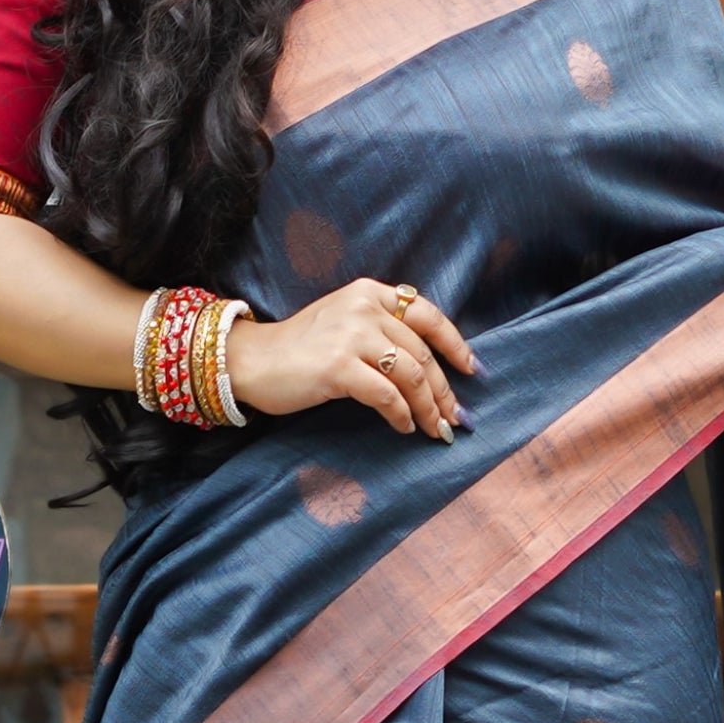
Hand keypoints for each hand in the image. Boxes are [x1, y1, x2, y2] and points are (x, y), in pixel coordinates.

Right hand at [228, 275, 480, 437]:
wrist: (251, 361)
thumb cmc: (299, 349)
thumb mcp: (343, 321)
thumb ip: (381, 328)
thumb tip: (427, 368)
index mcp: (369, 293)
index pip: (427, 314)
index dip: (455, 344)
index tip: (472, 369)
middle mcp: (364, 308)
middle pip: (422, 352)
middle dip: (444, 390)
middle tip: (455, 417)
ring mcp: (350, 336)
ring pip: (410, 375)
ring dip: (428, 408)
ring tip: (435, 429)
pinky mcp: (338, 367)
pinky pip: (386, 395)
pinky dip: (401, 415)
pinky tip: (403, 427)